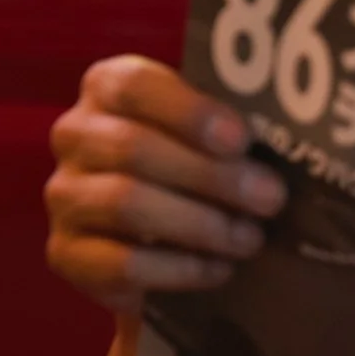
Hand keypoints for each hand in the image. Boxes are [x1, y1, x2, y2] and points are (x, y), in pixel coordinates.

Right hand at [45, 55, 287, 313]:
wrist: (154, 247)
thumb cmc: (193, 172)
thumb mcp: (208, 140)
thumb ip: (230, 133)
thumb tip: (289, 143)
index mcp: (108, 88)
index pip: (135, 85)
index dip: (189, 111)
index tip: (241, 140)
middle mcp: (75, 134)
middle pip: (133, 147)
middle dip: (211, 176)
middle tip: (269, 198)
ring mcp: (65, 195)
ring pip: (126, 203)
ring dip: (199, 223)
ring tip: (250, 238)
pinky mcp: (66, 254)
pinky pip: (121, 262)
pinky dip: (179, 269)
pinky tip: (220, 270)